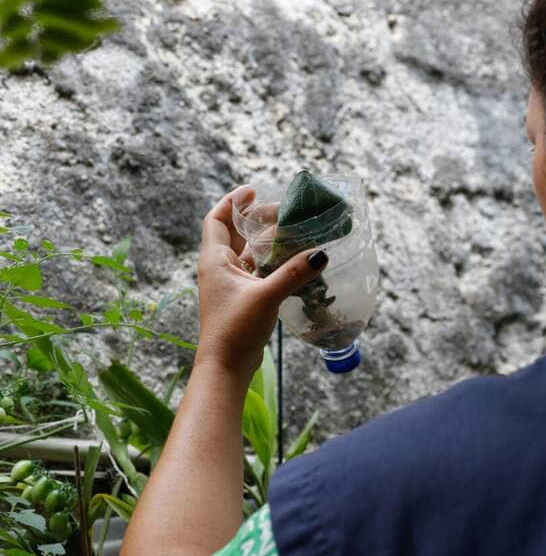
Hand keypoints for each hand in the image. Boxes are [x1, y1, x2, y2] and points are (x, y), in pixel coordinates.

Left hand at [194, 187, 328, 379]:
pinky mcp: (241, 299)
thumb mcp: (266, 296)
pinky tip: (289, 262)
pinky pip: (256, 271)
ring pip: (247, 253)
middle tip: (282, 213)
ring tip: (289, 232)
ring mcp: (230, 285)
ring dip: (264, 241)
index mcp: (215, 260)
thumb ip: (293, 273)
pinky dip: (270, 262)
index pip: (217, 219)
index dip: (232, 202)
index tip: (252, 190)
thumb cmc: (236, 329)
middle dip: (256, 220)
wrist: (225, 366)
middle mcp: (219, 268)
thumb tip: (320, 253)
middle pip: (235, 233)